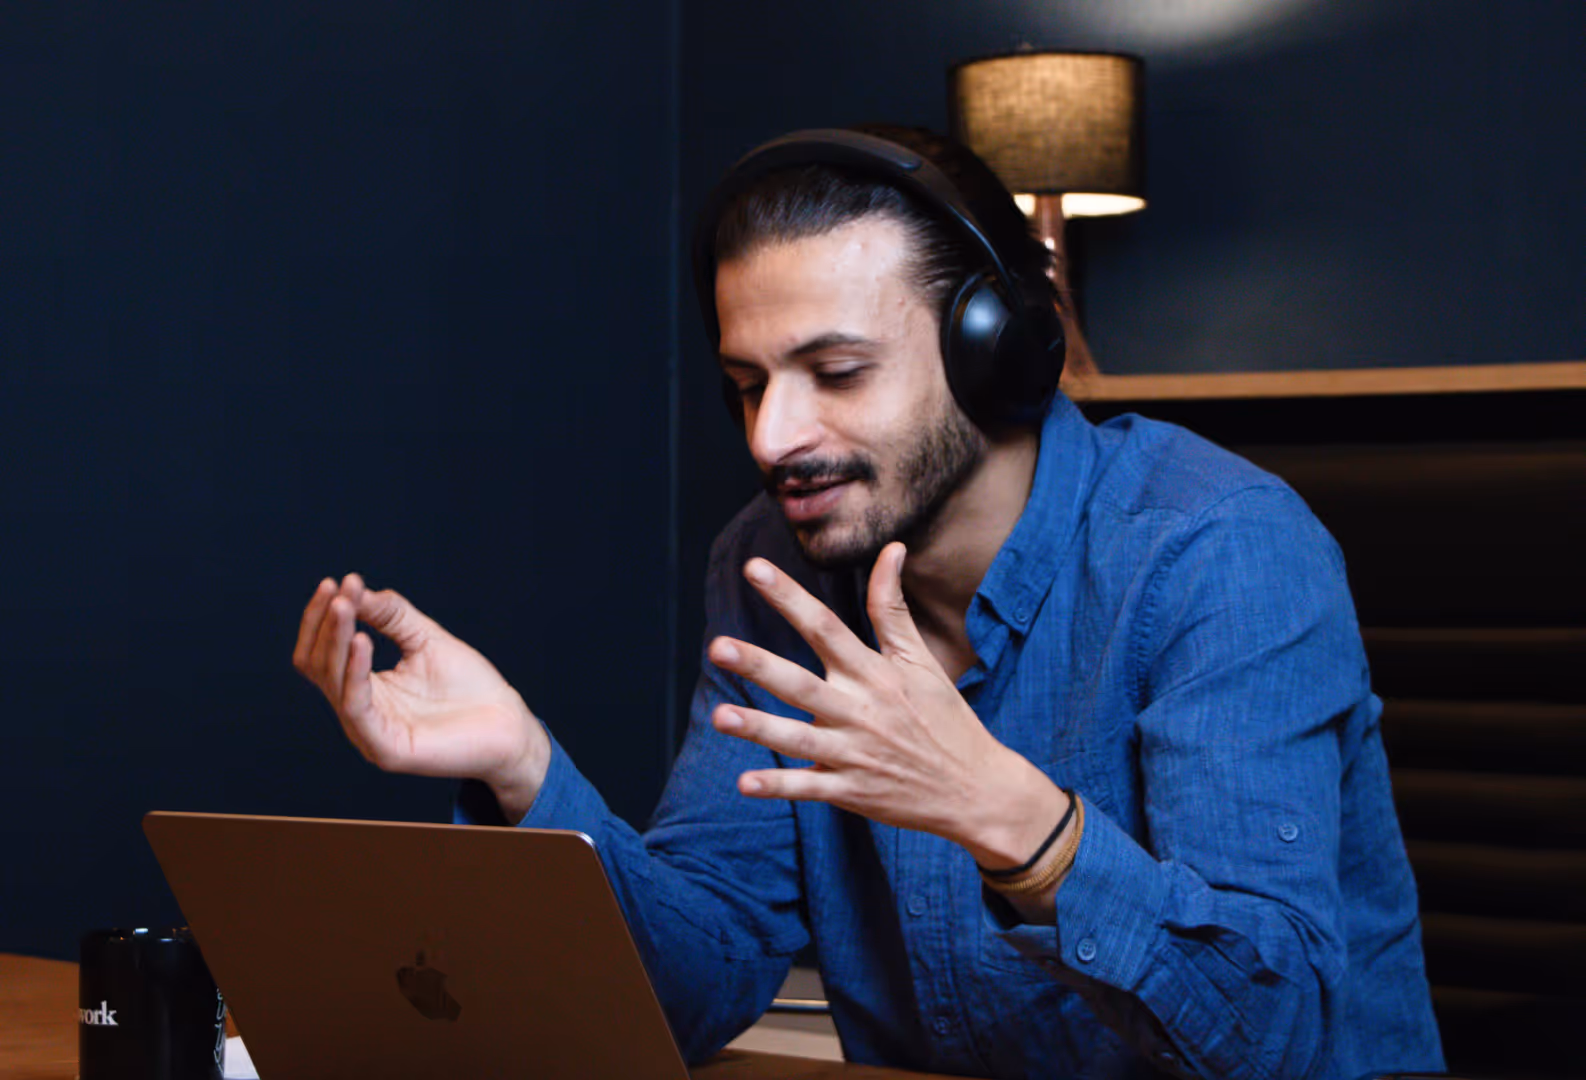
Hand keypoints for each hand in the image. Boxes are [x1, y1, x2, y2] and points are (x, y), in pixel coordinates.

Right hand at [293, 574, 549, 818]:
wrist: (509, 723)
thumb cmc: (470, 685)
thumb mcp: (426, 639)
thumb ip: (392, 615)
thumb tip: (355, 588)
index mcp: (364, 688)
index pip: (321, 652)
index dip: (322, 618)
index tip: (336, 582)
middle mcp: (358, 711)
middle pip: (317, 664)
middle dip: (325, 624)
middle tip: (338, 590)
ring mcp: (369, 733)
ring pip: (332, 682)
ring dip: (335, 639)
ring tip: (345, 606)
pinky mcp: (386, 749)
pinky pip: (357, 707)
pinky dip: (355, 671)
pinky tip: (362, 640)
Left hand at [707, 544, 1062, 868]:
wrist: (977, 790)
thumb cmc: (945, 718)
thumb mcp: (922, 660)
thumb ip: (893, 608)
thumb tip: (893, 548)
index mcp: (874, 674)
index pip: (826, 626)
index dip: (789, 597)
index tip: (753, 568)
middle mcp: (861, 711)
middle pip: (802, 684)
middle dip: (760, 666)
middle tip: (718, 647)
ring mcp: (856, 754)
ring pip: (799, 739)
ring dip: (759, 728)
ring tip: (720, 716)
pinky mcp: (853, 792)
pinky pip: (809, 789)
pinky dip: (779, 787)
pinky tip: (745, 783)